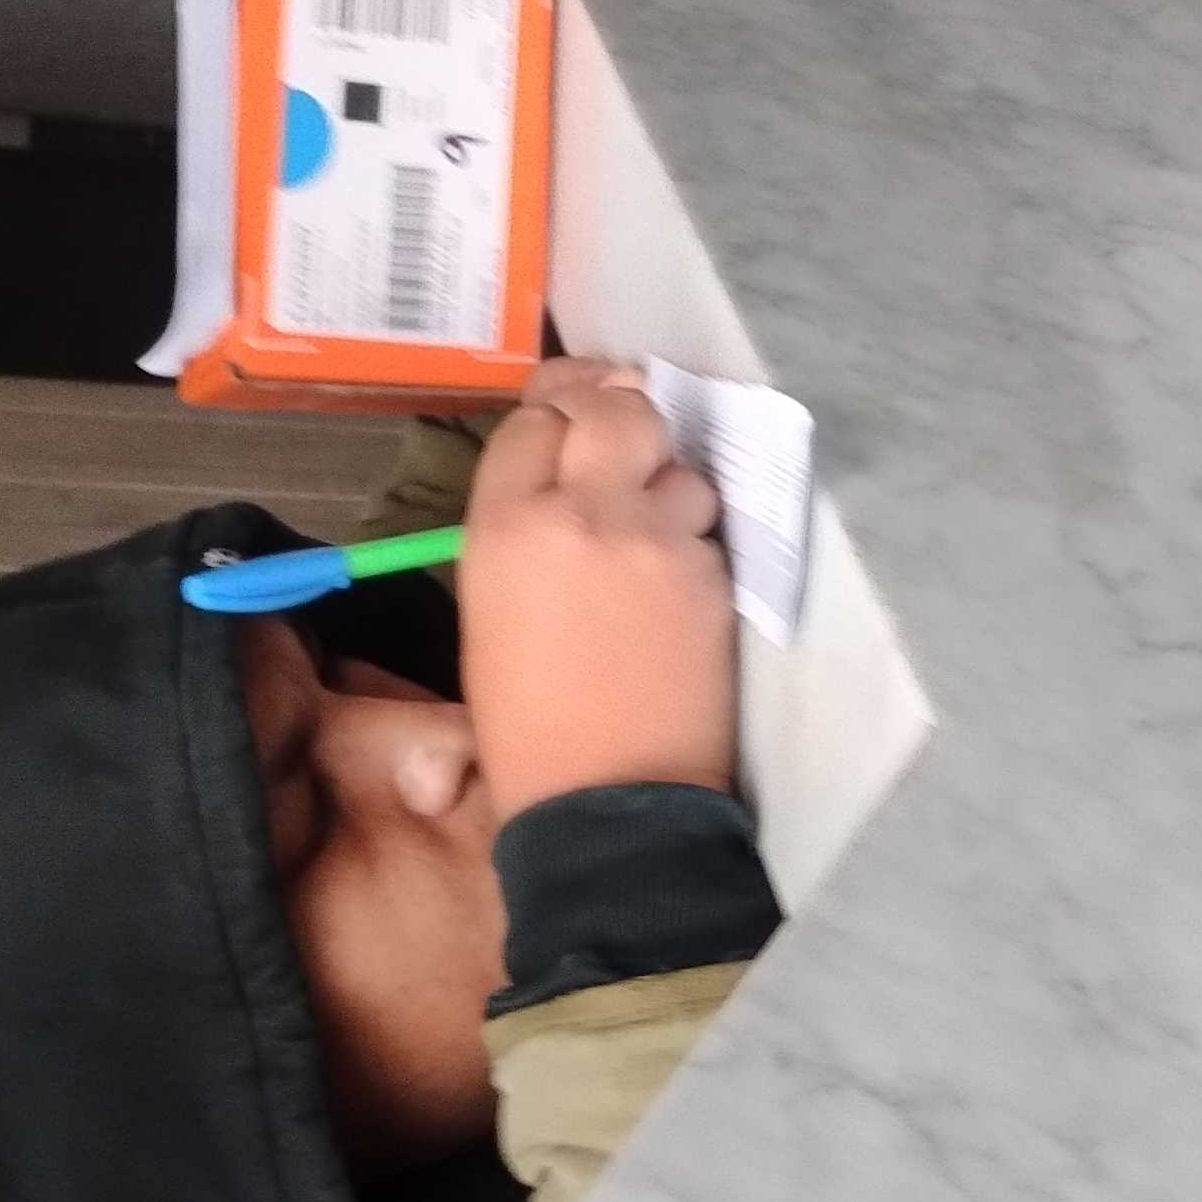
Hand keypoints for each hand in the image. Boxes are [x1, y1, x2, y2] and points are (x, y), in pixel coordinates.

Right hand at [459, 359, 736, 827]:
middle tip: (620, 429)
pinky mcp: (713, 574)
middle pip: (615, 406)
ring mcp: (658, 539)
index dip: (554, 417)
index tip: (565, 427)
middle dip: (618, 407)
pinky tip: (675, 583)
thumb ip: (521, 526)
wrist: (605, 794)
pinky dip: (693, 540)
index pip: (535, 420)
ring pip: (679, 463)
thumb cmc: (524, 719)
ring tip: (650, 531)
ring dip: (668, 483)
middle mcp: (583, 513)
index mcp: (505, 524)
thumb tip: (560, 481)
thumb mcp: (489, 606)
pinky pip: (706, 526)